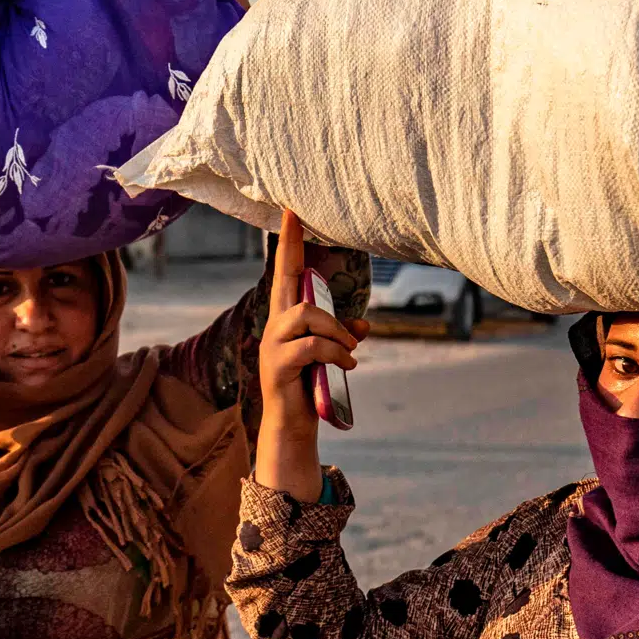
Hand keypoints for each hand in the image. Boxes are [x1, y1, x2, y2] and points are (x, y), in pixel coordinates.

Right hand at [255, 211, 368, 502]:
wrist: (294, 427)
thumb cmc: (311, 387)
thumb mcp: (332, 357)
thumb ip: (344, 337)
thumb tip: (365, 326)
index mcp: (288, 319)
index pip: (286, 273)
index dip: (288, 244)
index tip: (291, 211)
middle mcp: (276, 325)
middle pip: (286, 279)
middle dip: (291, 248)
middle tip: (297, 218)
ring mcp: (274, 344)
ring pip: (306, 313)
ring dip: (336, 329)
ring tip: (350, 351)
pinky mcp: (279, 365)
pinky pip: (311, 345)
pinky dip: (335, 353)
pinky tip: (347, 366)